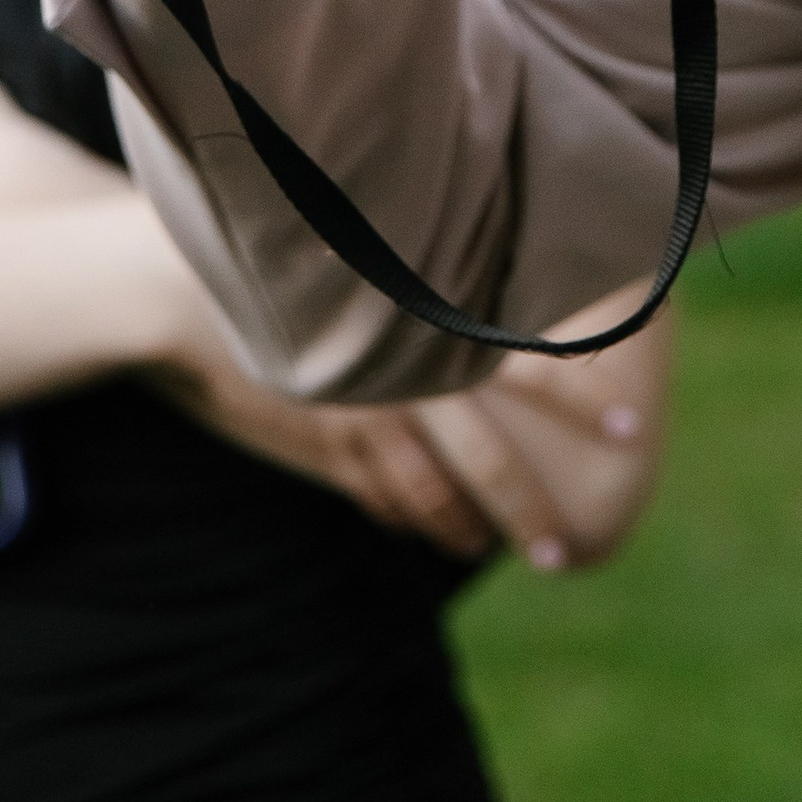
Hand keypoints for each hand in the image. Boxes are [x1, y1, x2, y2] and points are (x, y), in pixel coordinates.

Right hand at [155, 292, 667, 565]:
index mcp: (420, 320)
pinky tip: (430, 530)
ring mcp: (352, 418)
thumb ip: (430, 282)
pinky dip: (408, 516)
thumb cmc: (285, 252)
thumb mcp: (367, 257)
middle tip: (569, 548)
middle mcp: (394, 373)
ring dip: (466, 528)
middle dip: (528, 506)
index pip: (516, 359)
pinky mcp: (317, 446)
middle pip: (482, 455)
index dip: (576, 395)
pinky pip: (376, 495)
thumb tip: (503, 291)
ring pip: (427, 494)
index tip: (630, 430)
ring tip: (499, 547)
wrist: (172, 292)